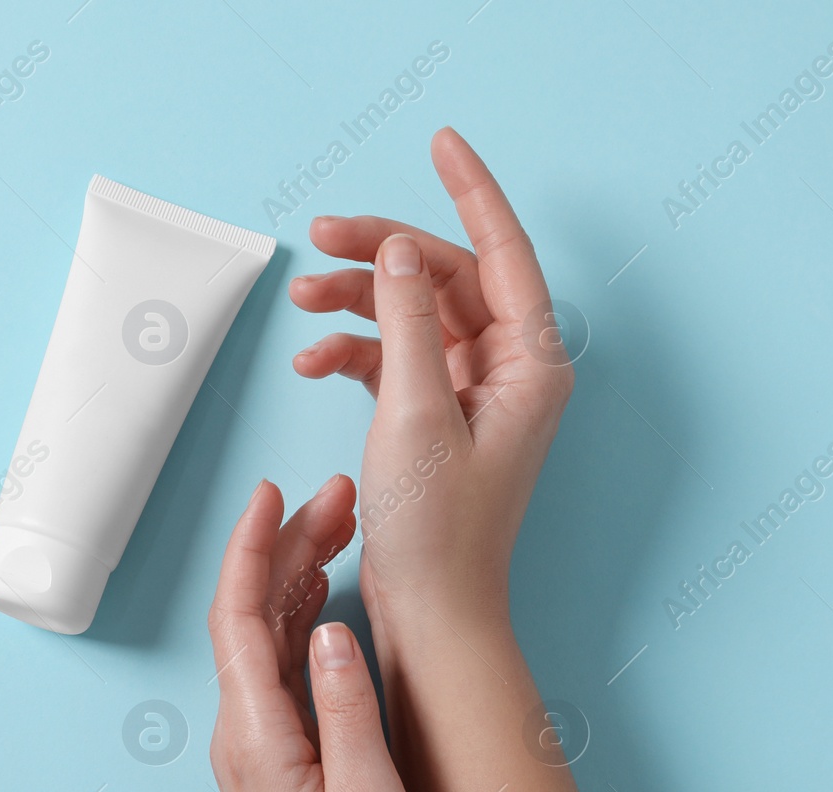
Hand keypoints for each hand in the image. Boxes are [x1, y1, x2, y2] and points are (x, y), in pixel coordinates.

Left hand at [207, 478, 426, 791]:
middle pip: (250, 614)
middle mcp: (244, 733)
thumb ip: (349, 711)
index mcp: (260, 737)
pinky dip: (300, 616)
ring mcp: (254, 745)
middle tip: (341, 494)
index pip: (239, 617)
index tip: (274, 491)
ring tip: (343, 525)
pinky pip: (276, 666)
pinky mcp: (273, 757)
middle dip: (287, 543)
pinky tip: (328, 594)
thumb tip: (333, 629)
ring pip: (264, 635)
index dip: (253, 547)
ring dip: (297, 574)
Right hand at [288, 127, 573, 633]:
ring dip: (358, 301)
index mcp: (530, 363)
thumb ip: (405, 322)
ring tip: (302, 304)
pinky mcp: (438, 415)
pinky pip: (396, 357)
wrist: (432, 611)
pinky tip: (313, 362)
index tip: (441, 140)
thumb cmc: (439, 529)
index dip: (470, 188)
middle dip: (381, 253)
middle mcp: (510, 369)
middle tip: (318, 234)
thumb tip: (398, 249)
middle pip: (444, 277)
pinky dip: (354, 352)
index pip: (501, 249)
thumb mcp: (415, 412)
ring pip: (414, 313)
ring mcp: (473, 392)